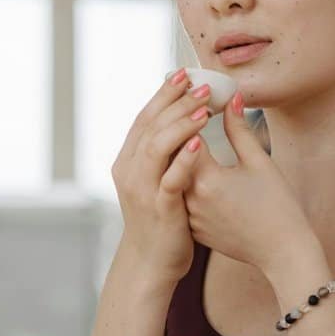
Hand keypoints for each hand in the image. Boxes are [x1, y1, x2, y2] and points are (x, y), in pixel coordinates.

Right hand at [112, 69, 214, 283]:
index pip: (145, 118)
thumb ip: (164, 153)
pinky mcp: (161, 208)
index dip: (163, 94)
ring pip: (157, 146)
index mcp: (129, 161)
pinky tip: (201, 142)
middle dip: (176, 101)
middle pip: (151, 125)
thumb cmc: (161, 220)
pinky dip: (184, 159)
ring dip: (181, 123)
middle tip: (202, 83)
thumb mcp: (157, 181)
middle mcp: (130, 171)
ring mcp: (143, 190)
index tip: (184, 73)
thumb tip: (179, 123)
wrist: (152, 262)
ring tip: (205, 107)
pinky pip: (171, 179)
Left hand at [184, 91, 316, 273]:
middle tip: (185, 112)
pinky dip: (182, 181)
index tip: (196, 99)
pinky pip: (180, 198)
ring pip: (173, 178)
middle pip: (173, 156)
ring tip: (183, 137)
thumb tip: (230, 98)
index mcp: (207, 179)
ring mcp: (190, 217)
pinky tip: (187, 168)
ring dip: (176, 157)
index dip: (191, 113)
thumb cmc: (278, 207)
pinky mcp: (193, 229)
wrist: (282, 252)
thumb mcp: (260, 163)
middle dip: (179, 132)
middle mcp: (191, 199)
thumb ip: (239, 129)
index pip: (186, 135)